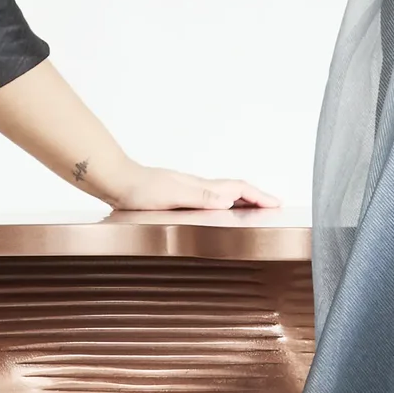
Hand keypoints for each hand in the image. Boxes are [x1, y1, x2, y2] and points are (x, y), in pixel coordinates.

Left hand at [98, 164, 285, 213]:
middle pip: (235, 189)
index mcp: (200, 186)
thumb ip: (199, 197)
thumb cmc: (139, 190)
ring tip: (252, 211)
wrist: (116, 181)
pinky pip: (209, 200)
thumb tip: (228, 199)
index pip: (238, 188)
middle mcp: (196, 186)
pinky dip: (222, 204)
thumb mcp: (171, 195)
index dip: (259, 196)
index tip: (277, 204)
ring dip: (241, 200)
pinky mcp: (176, 196)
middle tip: (272, 207)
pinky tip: (217, 212)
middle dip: (256, 198)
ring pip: (222, 193)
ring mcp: (187, 190)